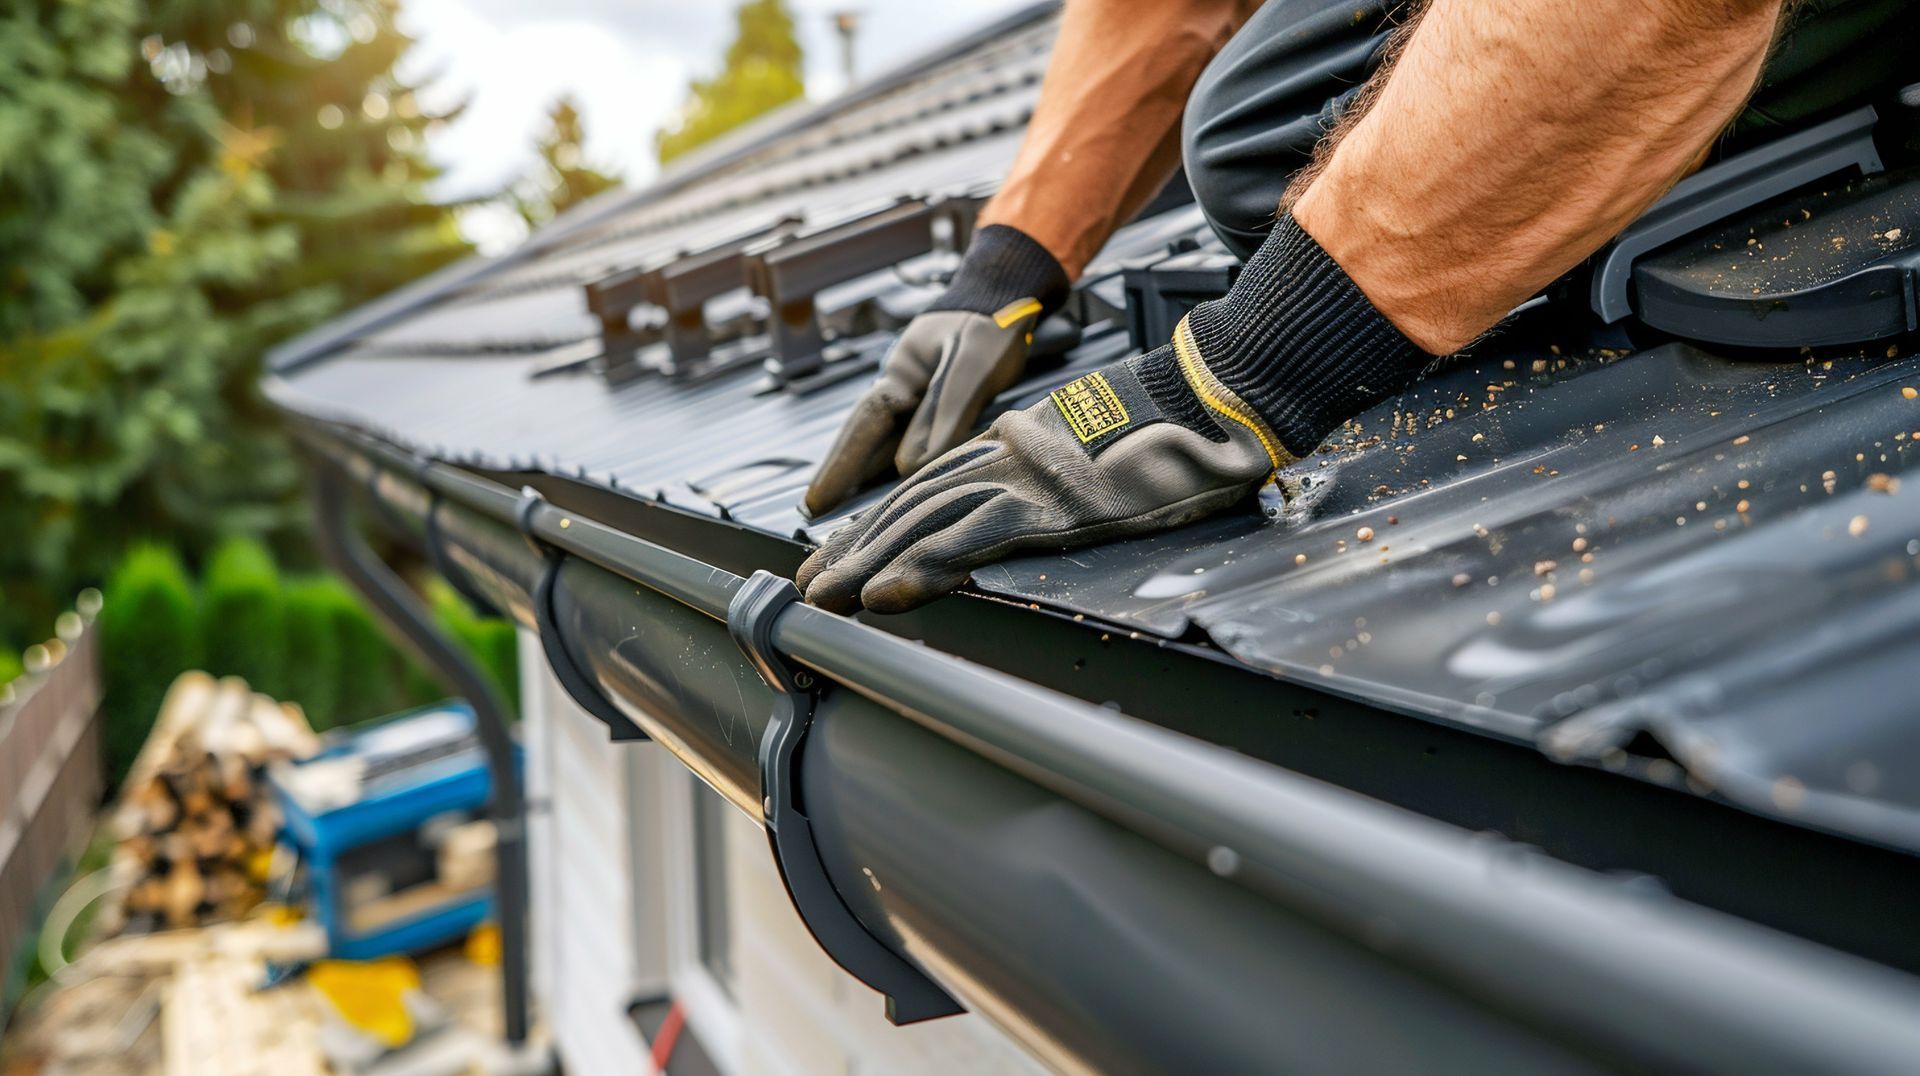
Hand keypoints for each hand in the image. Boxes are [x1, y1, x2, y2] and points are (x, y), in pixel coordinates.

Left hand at [797, 318, 1291, 612]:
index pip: (930, 487)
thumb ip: (1062, 480)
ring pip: (921, 521)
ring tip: (824, 599)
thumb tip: (1051, 511)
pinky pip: (966, 540)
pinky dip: (916, 570)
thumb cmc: (1180, 431)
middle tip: (811, 586)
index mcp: (1017, 443)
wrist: (1216, 396)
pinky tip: (881, 597)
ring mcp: (1024, 475)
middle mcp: (1006, 453)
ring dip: (866, 564)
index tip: (845, 556)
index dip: (881, 524)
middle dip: (856, 548)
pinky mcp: (1046, 501)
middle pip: (911, 503)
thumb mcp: (1104, 454)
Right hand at [802, 224, 1069, 517]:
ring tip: (838, 504)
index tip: (818, 499)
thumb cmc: (990, 327)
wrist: (1007, 294)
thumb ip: (944, 415)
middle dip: (838, 470)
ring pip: (882, 437)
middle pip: (861, 433)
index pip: (864, 425)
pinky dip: (892, 460)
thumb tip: (910, 467)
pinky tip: (886, 481)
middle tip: (812, 507)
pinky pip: (906, 437)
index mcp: (901, 373)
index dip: (841, 464)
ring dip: (861, 469)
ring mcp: (916, 391)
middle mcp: (901, 384)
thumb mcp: (971, 368)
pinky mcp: (937, 400)